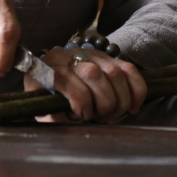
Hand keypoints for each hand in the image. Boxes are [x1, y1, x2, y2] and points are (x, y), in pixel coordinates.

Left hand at [25, 47, 145, 123]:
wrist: (46, 70)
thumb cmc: (45, 95)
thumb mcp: (40, 107)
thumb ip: (52, 118)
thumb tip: (73, 123)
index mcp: (49, 70)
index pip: (71, 85)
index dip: (82, 106)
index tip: (82, 118)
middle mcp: (70, 57)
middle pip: (94, 74)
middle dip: (104, 103)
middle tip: (102, 118)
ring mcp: (90, 54)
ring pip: (115, 72)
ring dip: (120, 100)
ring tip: (113, 116)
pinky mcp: (106, 57)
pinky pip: (129, 69)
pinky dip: (136, 90)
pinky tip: (132, 107)